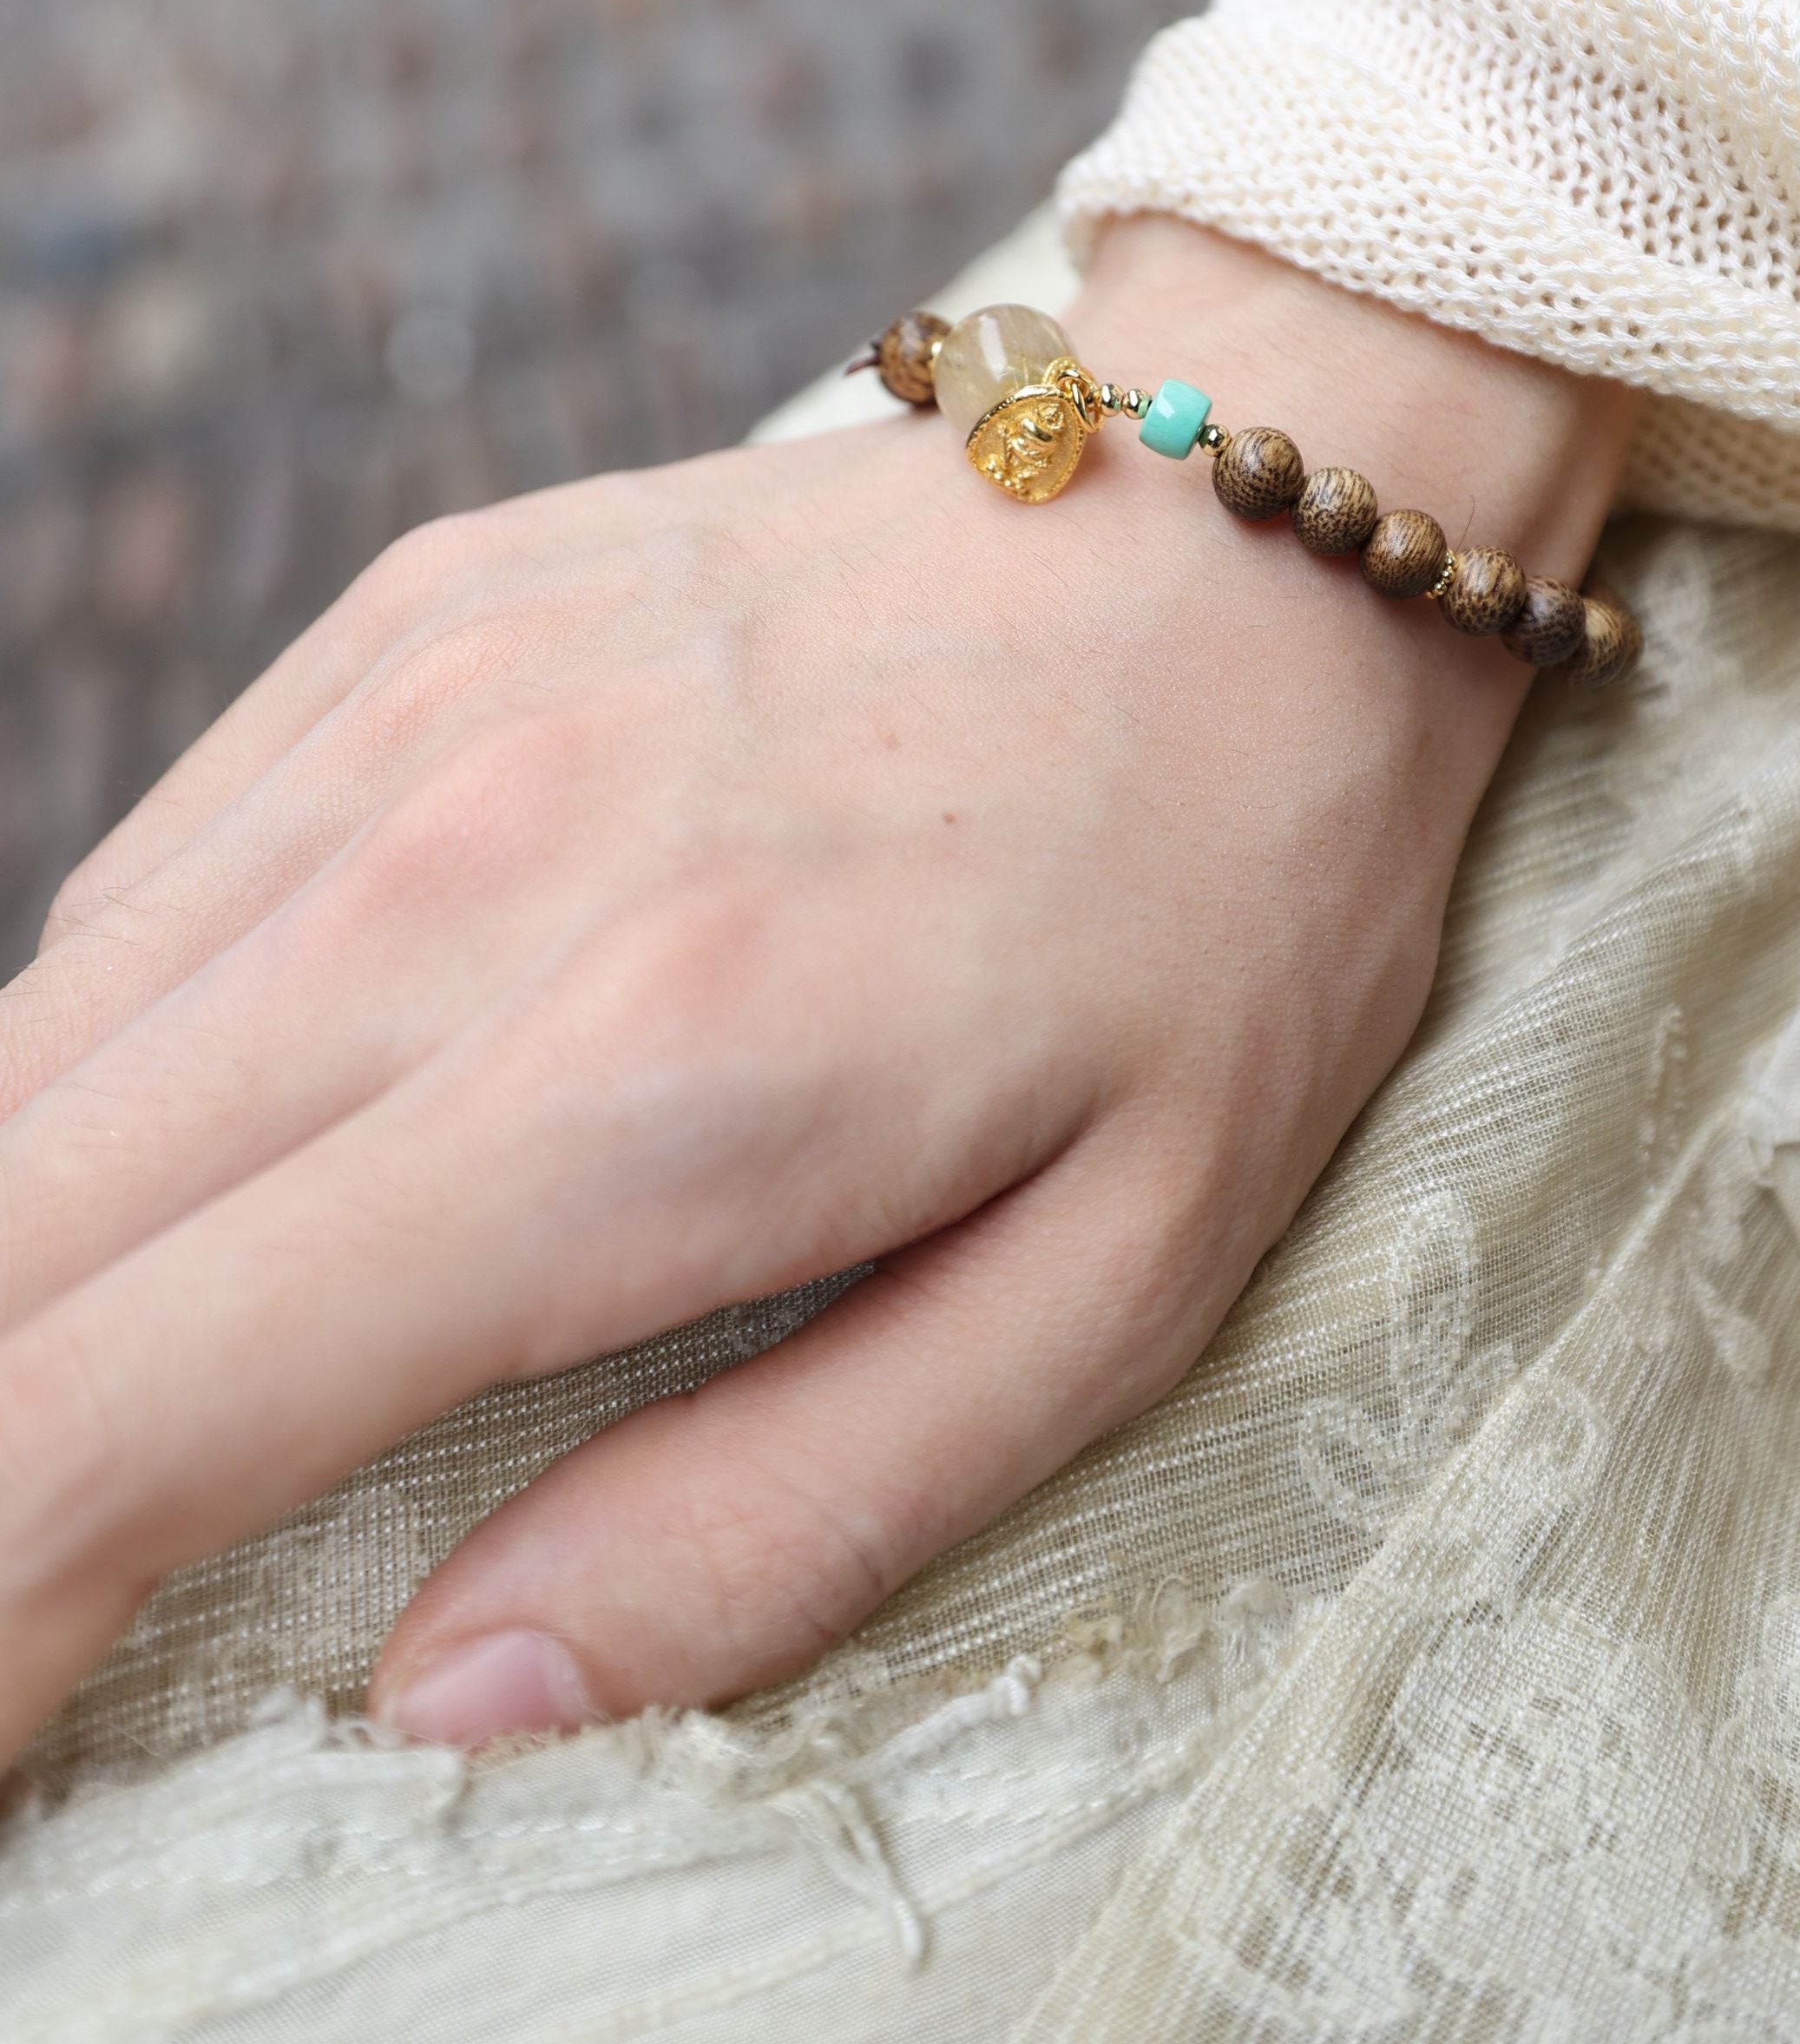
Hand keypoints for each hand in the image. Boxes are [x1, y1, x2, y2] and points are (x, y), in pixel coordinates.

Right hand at [0, 219, 1629, 1761]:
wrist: (1260, 521)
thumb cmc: (1221, 917)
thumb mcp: (1117, 1288)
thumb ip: (772, 1519)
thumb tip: (449, 1691)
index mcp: (638, 1083)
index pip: (112, 1406)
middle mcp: (460, 868)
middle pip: (9, 1233)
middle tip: (53, 1576)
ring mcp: (414, 706)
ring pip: (28, 1053)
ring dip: (36, 1256)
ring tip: (134, 1375)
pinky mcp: (413, 612)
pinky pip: (140, 885)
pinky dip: (109, 1059)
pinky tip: (218, 1140)